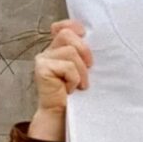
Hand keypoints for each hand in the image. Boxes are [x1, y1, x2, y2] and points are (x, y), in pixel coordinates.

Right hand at [28, 20, 92, 141]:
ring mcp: (43, 59)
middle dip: (84, 51)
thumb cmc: (78, 93)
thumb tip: (100, 41)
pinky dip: (74, 79)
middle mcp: (49, 51)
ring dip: (81, 71)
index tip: (85, 36)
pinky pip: (67, 66)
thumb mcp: (85, 69)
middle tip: (89, 68)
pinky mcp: (42, 68)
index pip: (62, 27)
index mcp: (59, 48)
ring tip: (79, 84)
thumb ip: (86, 54)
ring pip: (70, 51)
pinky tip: (69, 89)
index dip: (73, 27)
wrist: (64, 114)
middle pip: (68, 34)